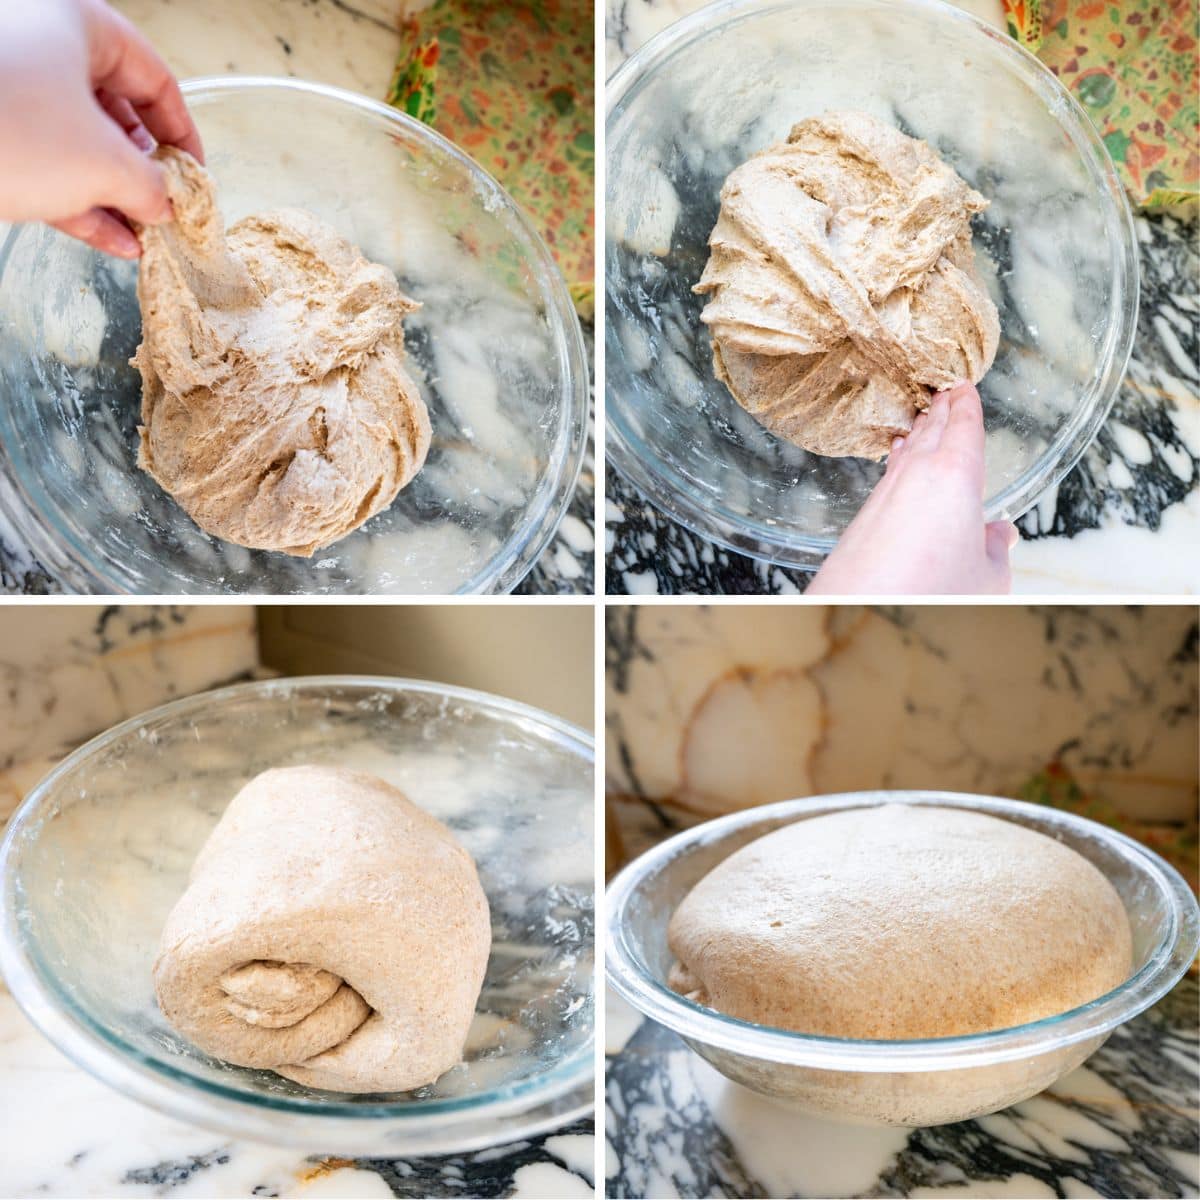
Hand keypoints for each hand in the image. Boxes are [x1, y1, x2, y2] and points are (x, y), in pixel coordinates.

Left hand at [0, 0, 201, 257]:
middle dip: (144, 172)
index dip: (185, 134)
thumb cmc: (13, 133)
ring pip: (75, 141)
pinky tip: (111, 240)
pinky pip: (42, 160)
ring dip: (114, 195)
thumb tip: (168, 202)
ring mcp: (3, 83)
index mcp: (74, 19)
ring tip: (142, 237)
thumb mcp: (107, 165)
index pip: (155, 77)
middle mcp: (36, 40)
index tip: (197, 180)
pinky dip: (77, 199)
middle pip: (113, 109)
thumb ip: (154, 185)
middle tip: (165, 212)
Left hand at [807, 382, 1016, 594]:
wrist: (863, 604)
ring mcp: (886, 491)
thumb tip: (1002, 534)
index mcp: (956, 475)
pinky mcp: (865, 513)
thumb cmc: (932, 589)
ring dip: (917, 432)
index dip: (966, 405)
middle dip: (941, 410)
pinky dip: (897, 459)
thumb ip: (996, 549)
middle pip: (932, 431)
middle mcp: (917, 474)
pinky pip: (888, 473)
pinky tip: (896, 459)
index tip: (964, 386)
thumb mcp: (988, 575)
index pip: (964, 428)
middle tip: (945, 391)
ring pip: (907, 451)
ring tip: (924, 419)